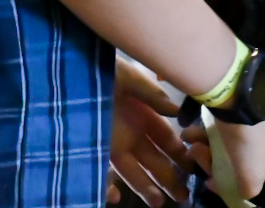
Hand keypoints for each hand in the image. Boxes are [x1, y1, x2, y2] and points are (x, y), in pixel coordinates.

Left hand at [107, 57, 187, 204]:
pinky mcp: (94, 151)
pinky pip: (102, 174)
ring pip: (133, 172)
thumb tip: (176, 112)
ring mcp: (113, 145)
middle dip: (170, 178)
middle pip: (155, 161)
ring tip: (160, 203)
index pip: (167, 140)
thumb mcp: (130, 78)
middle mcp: (131, 135)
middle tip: (184, 196)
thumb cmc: (102, 71)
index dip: (180, 154)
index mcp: (144, 116)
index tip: (193, 167)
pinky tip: (115, 198)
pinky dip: (107, 187)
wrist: (70, 70)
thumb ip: (152, 95)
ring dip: (146, 188)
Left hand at [182, 110, 264, 200]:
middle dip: (208, 160)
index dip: (225, 180)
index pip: (245, 173)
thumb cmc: (246, 142)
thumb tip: (242, 193)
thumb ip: (248, 187)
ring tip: (188, 137)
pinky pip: (213, 123)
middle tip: (194, 153)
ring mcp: (245, 120)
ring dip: (199, 143)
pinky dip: (199, 129)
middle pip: (228, 157)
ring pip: (217, 140)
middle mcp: (258, 137)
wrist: (241, 100)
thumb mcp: (252, 175)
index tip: (208, 181)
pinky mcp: (231, 105)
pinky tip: (189, 128)